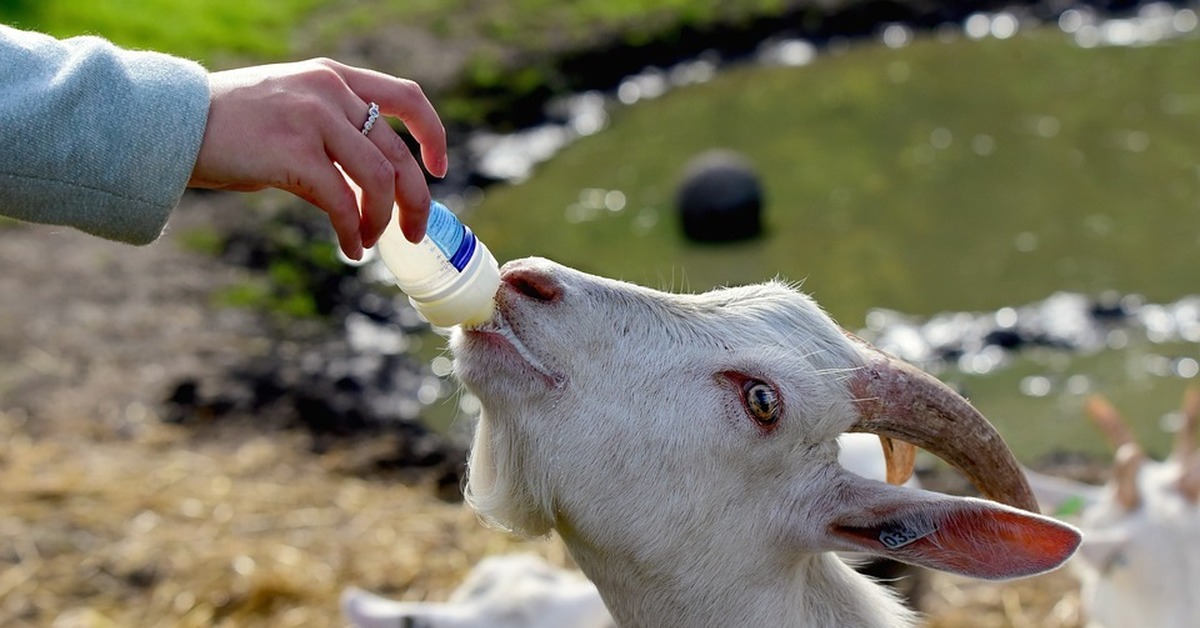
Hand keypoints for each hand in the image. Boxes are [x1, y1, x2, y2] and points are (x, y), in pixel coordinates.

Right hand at [188, 58, 447, 259]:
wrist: (167, 124)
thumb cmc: (225, 127)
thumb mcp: (289, 109)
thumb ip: (331, 130)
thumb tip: (367, 180)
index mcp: (332, 77)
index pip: (406, 97)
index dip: (432, 135)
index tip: (438, 168)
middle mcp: (329, 92)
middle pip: (398, 153)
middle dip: (415, 199)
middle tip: (415, 232)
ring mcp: (313, 119)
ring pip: (378, 180)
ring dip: (382, 220)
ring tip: (370, 242)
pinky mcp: (294, 154)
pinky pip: (343, 202)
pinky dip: (353, 232)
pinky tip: (349, 248)